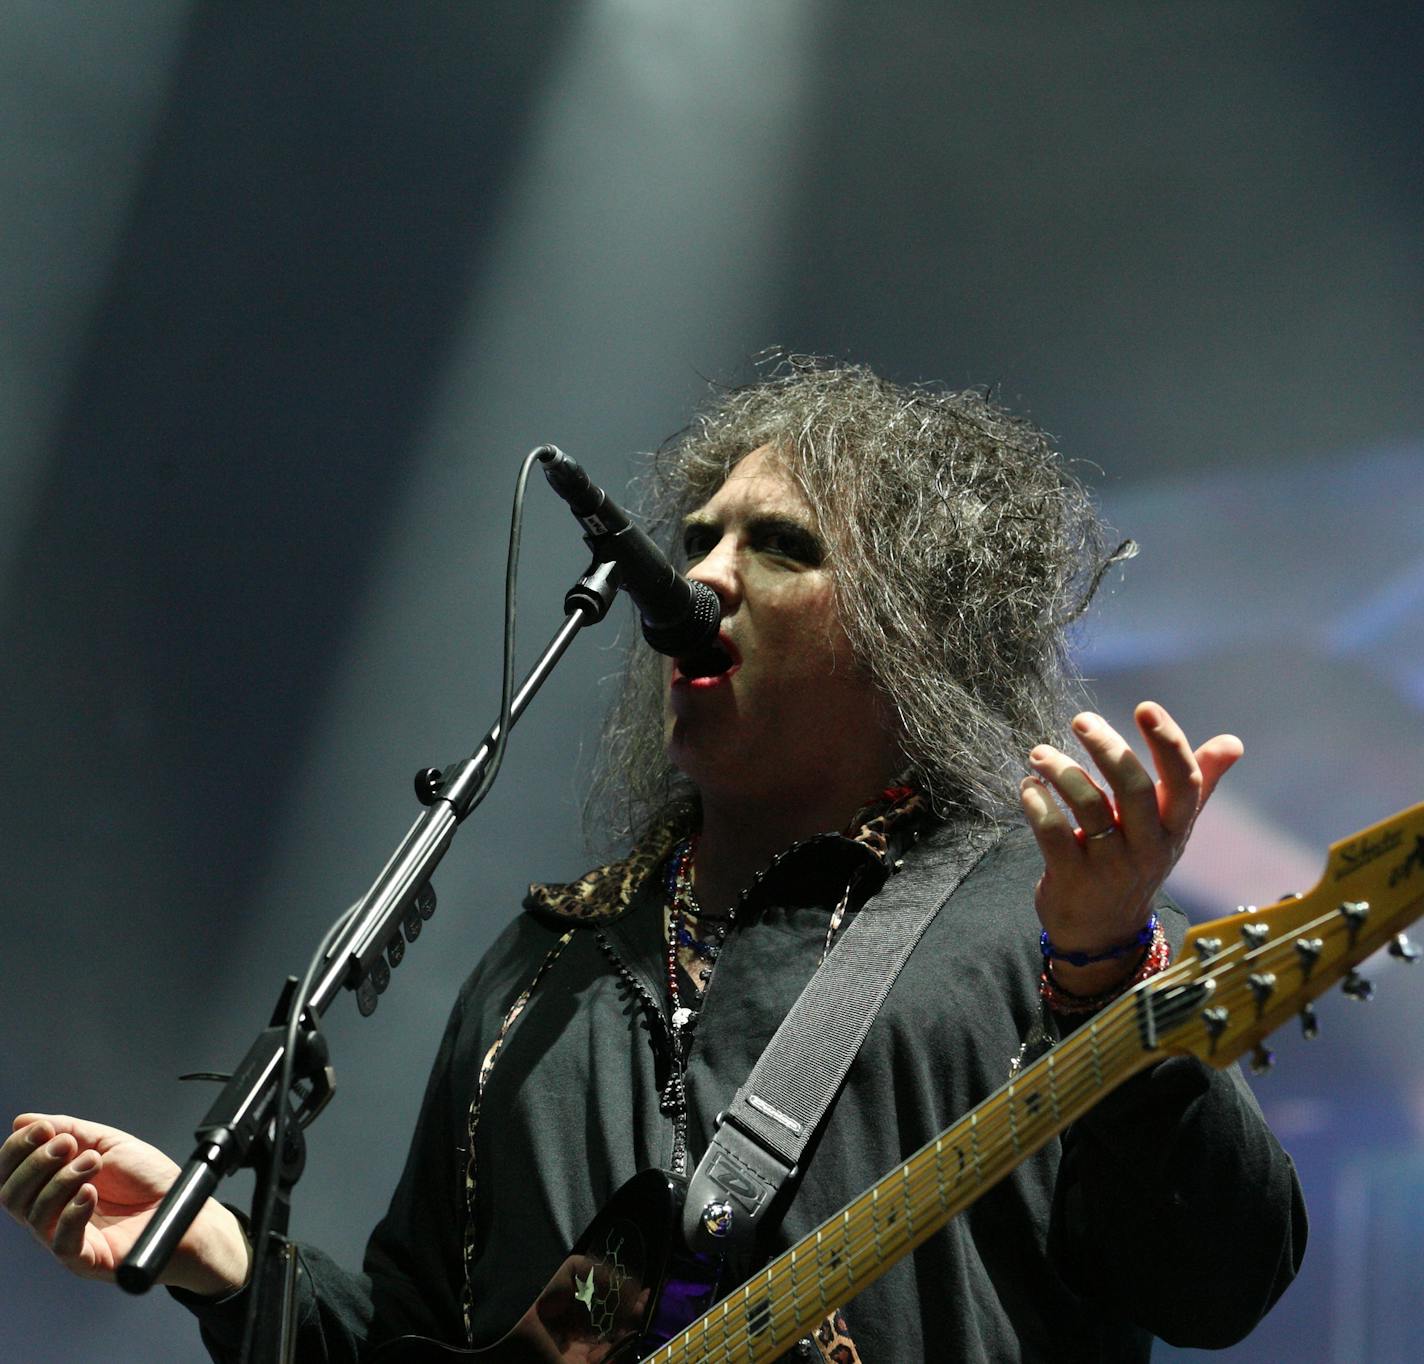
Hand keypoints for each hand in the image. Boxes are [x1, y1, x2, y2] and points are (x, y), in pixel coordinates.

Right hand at [1, 1113, 250, 1296]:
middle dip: (35, 1163)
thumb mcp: (108, 1144)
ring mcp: (66, 1238)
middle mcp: (53, 1214)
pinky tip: (90, 1193)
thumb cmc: (149, 1180)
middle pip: (12, 1195)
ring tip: (94, 1162)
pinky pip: (62, 1243)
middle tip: (67, 1145)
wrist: (185, 1207)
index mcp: (53, 1187)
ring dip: (62, 1180)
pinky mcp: (86, 1259)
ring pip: (35, 1215)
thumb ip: (69, 1131)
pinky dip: (72, 1213)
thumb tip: (23, 1121)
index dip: (17, 1150)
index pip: (11, 1174)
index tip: (41, 1129)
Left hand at [1019, 701, 1241, 993]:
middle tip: (1081, 720)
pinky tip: (1029, 787)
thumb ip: (1197, 784)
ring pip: (1089, 807)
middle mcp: (1148, 847)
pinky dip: (1038, 804)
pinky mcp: (1072, 879)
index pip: (1184, 782)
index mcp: (1175, 828)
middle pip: (1135, 789)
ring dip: (1062, 772)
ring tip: (1039, 754)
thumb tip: (1234, 743)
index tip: (1145, 707)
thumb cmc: (1136, 864)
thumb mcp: (1170, 829)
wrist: (1104, 934)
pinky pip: (1053, 834)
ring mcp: (1110, 866)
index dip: (1169, 742)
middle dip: (1108, 749)